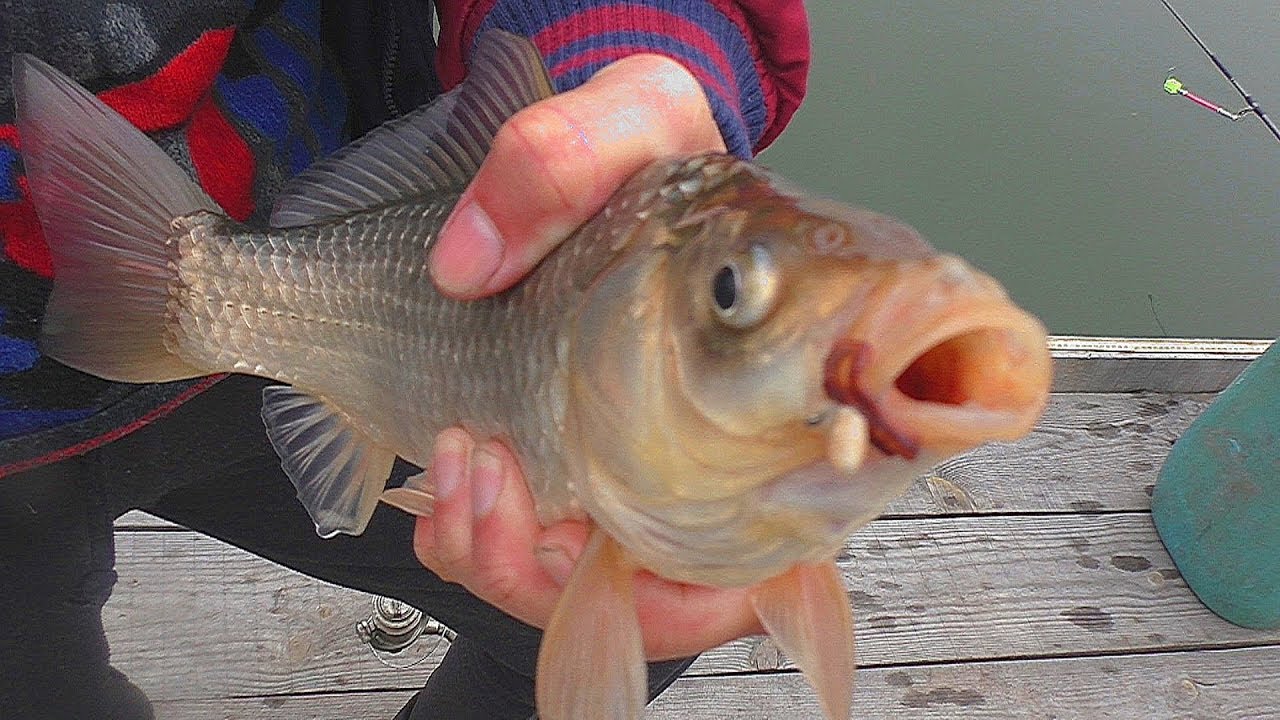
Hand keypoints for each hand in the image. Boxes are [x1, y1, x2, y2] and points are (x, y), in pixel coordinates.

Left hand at [413, 54, 759, 658]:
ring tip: (460, 453)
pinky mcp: (563, 480)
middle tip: (491, 468)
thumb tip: (466, 263)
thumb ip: (568, 153)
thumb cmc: (656, 160)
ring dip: (494, 551)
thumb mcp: (632, 117)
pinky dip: (466, 532)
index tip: (598, 531)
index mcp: (773, 415)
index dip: (687, 588)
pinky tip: (452, 459)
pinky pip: (516, 555)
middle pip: (650, 605)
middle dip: (548, 571)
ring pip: (571, 593)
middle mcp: (714, 472)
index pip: (769, 558)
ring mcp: (635, 482)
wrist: (612, 170)